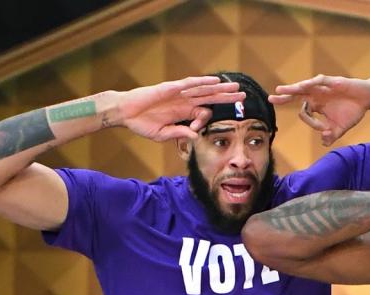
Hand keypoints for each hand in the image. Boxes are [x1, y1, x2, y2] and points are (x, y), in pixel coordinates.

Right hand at [116, 76, 244, 141]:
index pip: (204, 114)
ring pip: (204, 89)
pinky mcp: (171, 88)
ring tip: (235, 86)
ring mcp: (179, 94)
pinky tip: (214, 81)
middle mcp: (185, 102)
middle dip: (227, 97)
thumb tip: (195, 137)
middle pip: (211, 98)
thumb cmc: (142, 124)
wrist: (125, 112)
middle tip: (243, 97)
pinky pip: (190, 84)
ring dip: (220, 88)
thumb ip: (179, 134)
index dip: (205, 121)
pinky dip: (202, 82)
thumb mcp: (163, 134)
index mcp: (184, 113)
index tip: (195, 130)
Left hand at [270, 74, 369, 145]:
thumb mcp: (340, 128)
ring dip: (293, 88)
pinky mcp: (333, 82)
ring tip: (280, 90)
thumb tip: (323, 142)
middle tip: (270, 99)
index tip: (323, 129)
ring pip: (305, 87)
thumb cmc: (352, 111)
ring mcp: (323, 88)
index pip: (304, 112)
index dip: (310, 121)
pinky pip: (320, 81)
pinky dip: (313, 82)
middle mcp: (316, 95)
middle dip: (284, 97)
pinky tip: (305, 84)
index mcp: (316, 105)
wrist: (368, 99)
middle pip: (296, 95)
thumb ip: (331, 135)